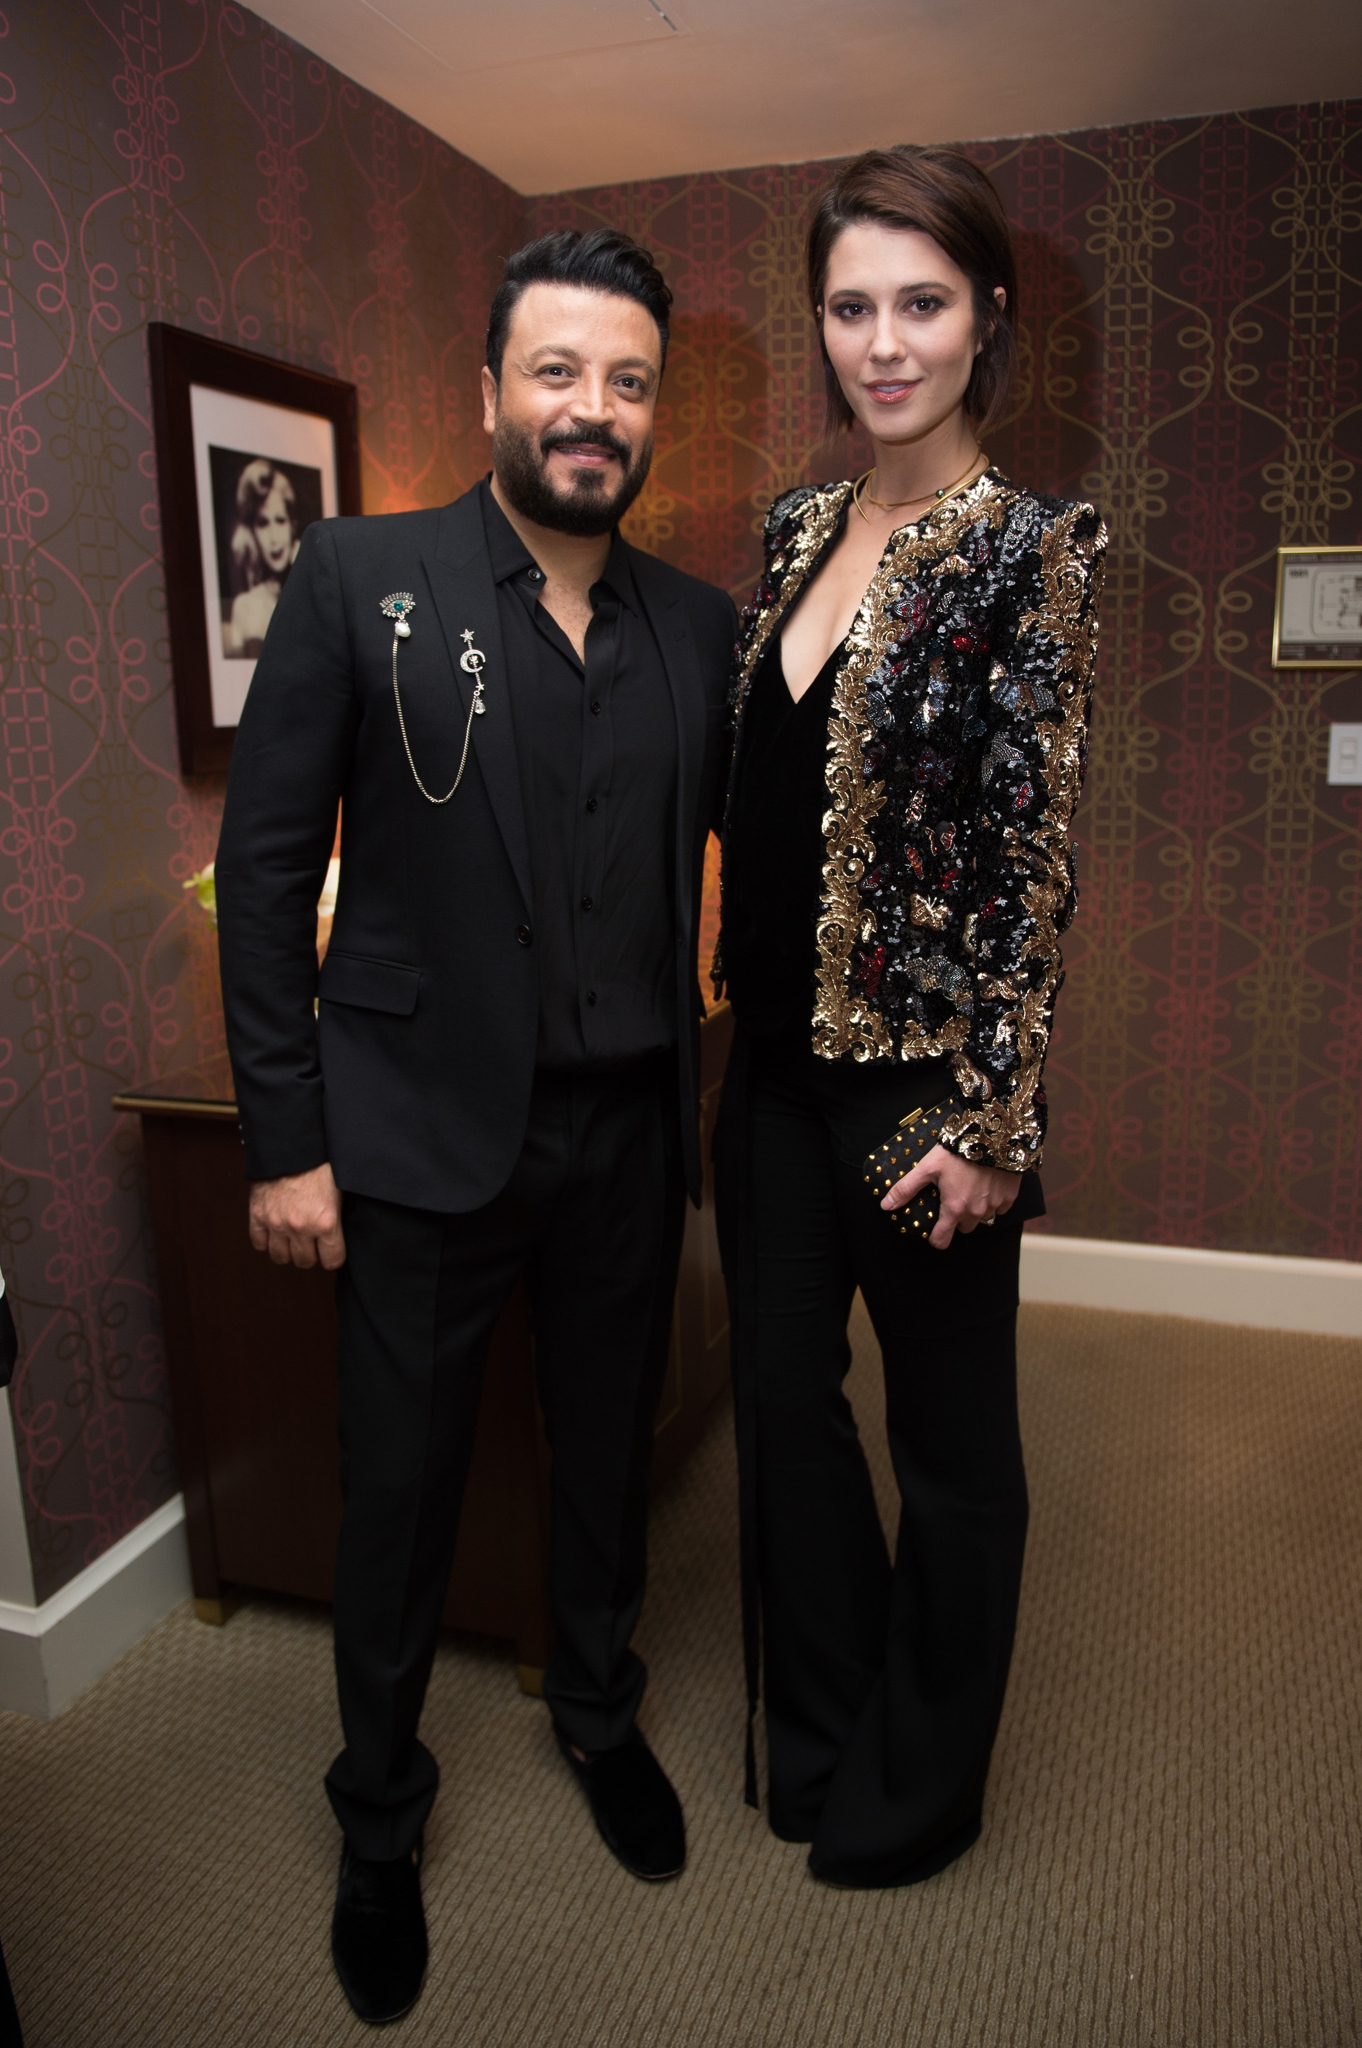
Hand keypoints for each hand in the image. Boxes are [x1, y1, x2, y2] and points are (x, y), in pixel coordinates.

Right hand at [248, 1162, 345, 1269]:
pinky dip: (266, 1241)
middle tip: (312, 1243)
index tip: (331, 1251)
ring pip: (280, 1257)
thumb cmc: (319, 1164)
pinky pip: (258, 1243)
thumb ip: (338, 1218)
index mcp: (326, 1222)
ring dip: (287, 1251)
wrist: (291, 1145)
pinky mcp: (258, 1215)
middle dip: (310, 1254)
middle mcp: (300, 1228)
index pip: (332, 1261)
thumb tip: (340, 1233)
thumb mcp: (340, 1191)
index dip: (333, 1256)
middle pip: (305, 1262)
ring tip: (292, 1239)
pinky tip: (274, 1232)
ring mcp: (277, 1223)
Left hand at [881, 1142, 1020, 1250]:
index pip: (942, 1240)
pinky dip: (994, 1200)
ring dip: (976, 1209)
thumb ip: (906, 1188)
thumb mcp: (927, 1167)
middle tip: (952, 1197)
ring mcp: (995, 1206)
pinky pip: (1001, 1207)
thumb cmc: (958, 1151)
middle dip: (957, 1218)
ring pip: (983, 1218)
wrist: (993, 1135)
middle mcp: (976, 1212)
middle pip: (964, 1228)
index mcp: (954, 1208)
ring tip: (970, 1187)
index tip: (934, 1231)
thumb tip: (886, 1205)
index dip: (935, 1237)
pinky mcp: (1010, 1197)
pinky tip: (987, 1184)